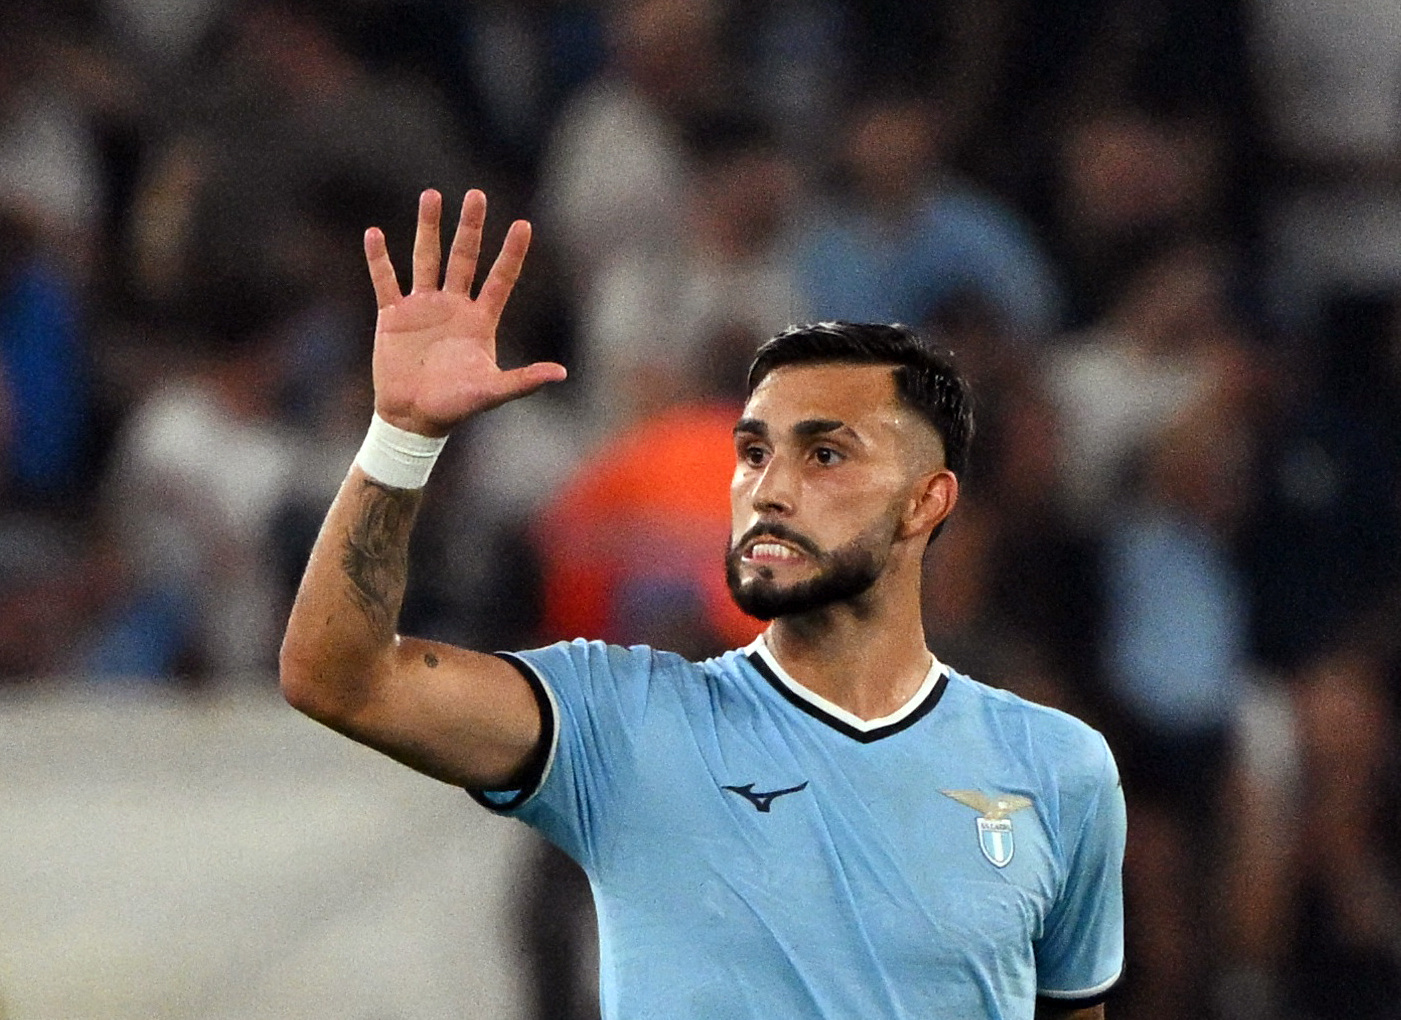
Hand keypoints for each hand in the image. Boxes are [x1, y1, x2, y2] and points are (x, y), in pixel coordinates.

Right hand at [364, 189, 566, 436]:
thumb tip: (561, 374)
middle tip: (476, 195)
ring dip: (428, 228)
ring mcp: (423, 307)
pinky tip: (374, 233)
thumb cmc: (455, 406)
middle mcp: (454, 306)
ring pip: (426, 258)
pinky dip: (379, 259)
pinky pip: (385, 281)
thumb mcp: (492, 391)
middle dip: (470, 227)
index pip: (500, 279)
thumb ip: (524, 380)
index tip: (523, 225)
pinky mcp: (393, 316)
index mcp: (480, 320)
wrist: (413, 418)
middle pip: (464, 257)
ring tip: (431, 195)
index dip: (511, 254)